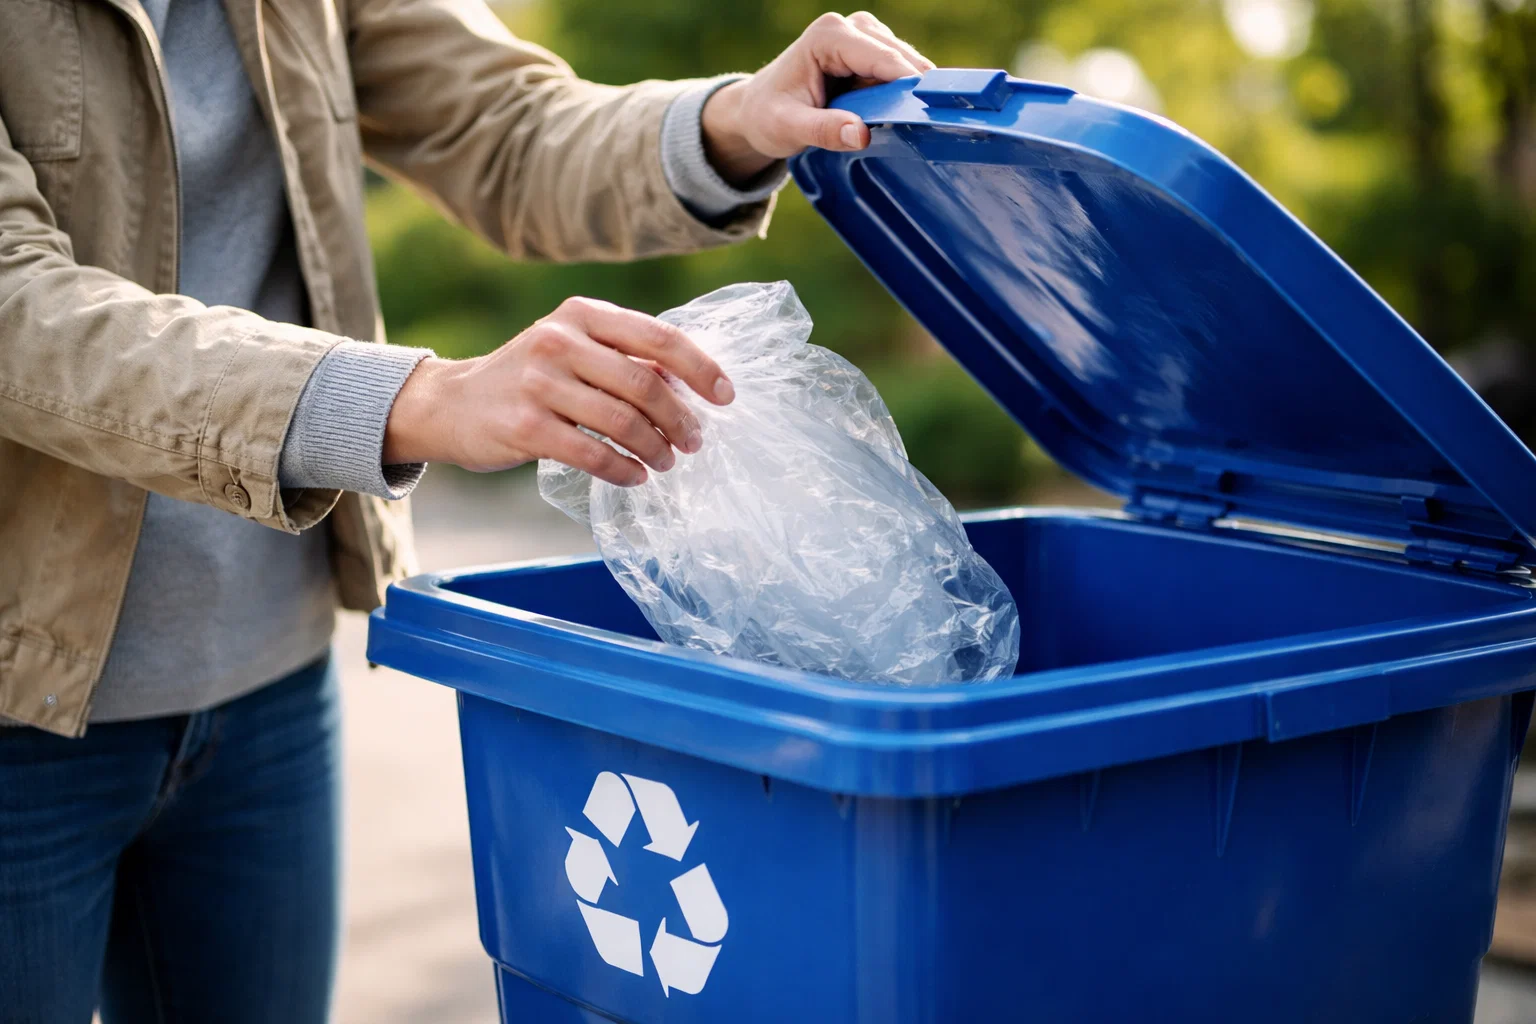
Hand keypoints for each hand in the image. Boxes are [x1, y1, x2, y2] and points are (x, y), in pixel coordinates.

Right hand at [383, 297, 734, 485]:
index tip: (726, 396)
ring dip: (656, 448)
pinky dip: (623, 469)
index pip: (658, 337)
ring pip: (622, 421)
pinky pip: (592, 453)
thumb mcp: (571, 347)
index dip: (700, 368)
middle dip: (680, 418)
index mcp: (581, 315)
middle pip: (644, 383)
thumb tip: (693, 384)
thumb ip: (622, 357)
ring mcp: (539, 384)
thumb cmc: (528, 378)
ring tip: (667, 462)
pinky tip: (635, 477)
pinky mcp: (525, 426)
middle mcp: (559, 342)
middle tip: (695, 441)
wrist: (450, 404)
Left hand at [700, 12, 934, 184]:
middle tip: (927, 126)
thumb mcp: (789, 128)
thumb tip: (861, 134)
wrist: (757, 110)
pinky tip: (899, 114)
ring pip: (906, 62)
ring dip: (909, 93)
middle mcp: (849, 26)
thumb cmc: (768, 116)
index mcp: (828, 36)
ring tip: (910, 124)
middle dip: (914, 90)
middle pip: (901, 57)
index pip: (883, 59)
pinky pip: (900, 71)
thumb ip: (824, 131)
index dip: (910, 85)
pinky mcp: (870, 50)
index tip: (934, 112)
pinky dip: (903, 93)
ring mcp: (862, 35)